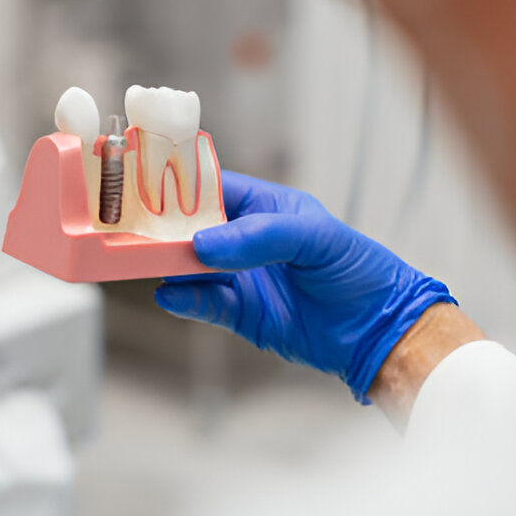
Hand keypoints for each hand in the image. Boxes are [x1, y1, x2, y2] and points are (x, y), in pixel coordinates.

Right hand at [155, 172, 455, 402]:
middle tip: (134, 230)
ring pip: (191, 268)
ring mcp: (242, 278)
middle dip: (164, 229)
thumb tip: (204, 243)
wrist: (382, 331)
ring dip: (170, 266)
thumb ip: (260, 236)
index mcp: (265, 207)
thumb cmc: (361, 270)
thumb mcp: (317, 238)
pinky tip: (173, 295)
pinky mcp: (242, 315)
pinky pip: (204, 304)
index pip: (211, 187)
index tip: (144, 184)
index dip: (178, 184)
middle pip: (191, 229)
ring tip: (149, 263)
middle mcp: (247, 241)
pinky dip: (185, 300)